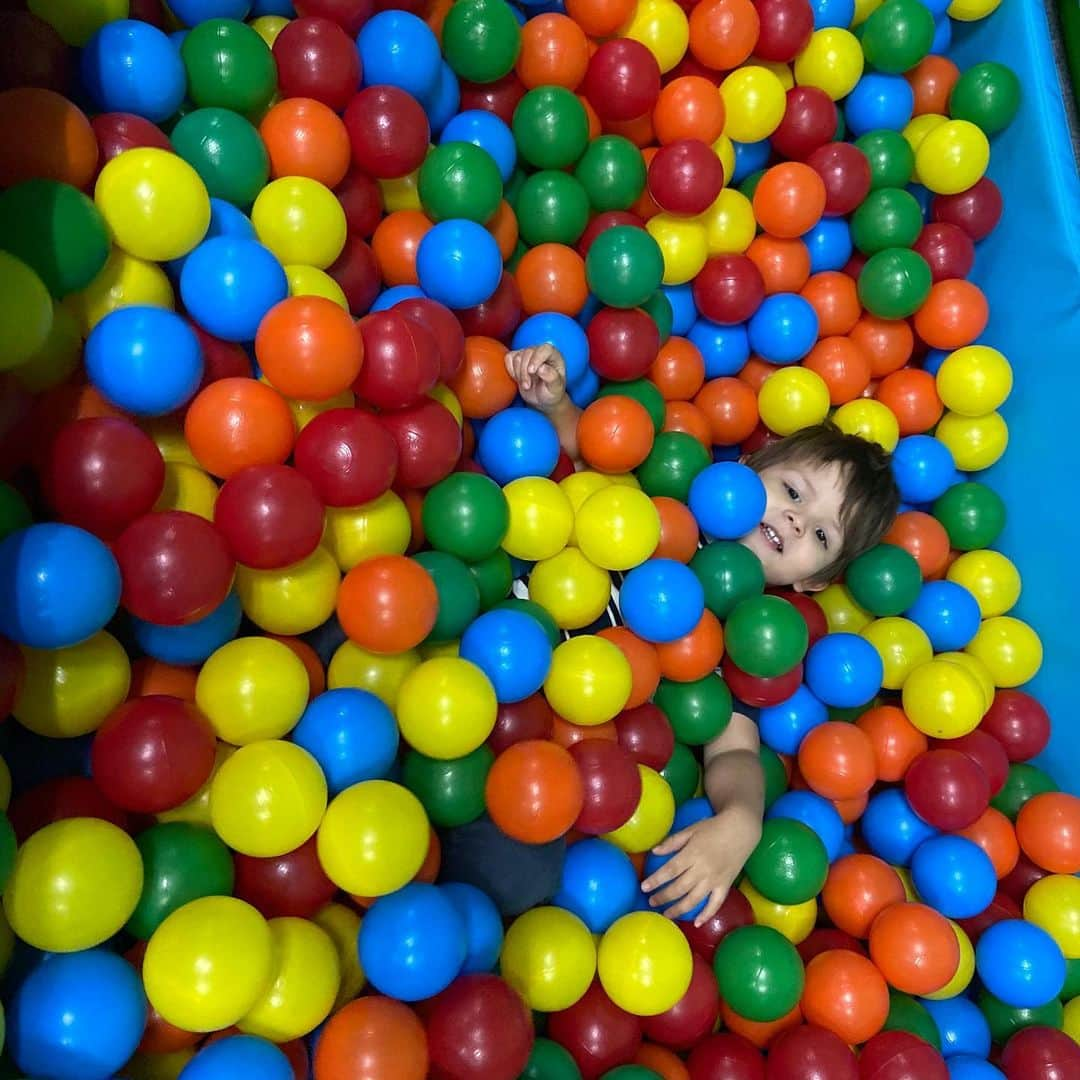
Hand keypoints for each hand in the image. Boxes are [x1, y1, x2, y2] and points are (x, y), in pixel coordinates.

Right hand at [504, 344, 566, 411]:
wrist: (543, 399)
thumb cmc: (552, 392)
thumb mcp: (556, 388)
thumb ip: (551, 377)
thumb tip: (542, 367)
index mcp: (554, 356)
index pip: (544, 349)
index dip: (536, 359)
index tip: (532, 372)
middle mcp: (541, 352)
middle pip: (527, 353)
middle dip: (525, 372)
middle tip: (528, 386)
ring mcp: (528, 354)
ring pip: (517, 357)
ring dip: (518, 374)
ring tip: (525, 385)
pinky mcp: (518, 359)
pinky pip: (509, 358)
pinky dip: (510, 370)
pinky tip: (518, 379)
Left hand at [641, 806, 762, 926]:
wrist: (741, 829)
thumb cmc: (713, 827)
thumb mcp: (691, 830)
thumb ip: (672, 842)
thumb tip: (654, 852)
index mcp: (692, 854)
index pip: (670, 870)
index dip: (656, 880)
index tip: (644, 887)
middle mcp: (702, 869)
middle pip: (679, 887)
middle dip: (663, 897)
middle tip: (651, 902)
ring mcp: (715, 880)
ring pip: (694, 899)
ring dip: (679, 909)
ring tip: (666, 915)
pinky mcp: (726, 885)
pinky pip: (716, 904)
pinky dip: (707, 915)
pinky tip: (696, 922)